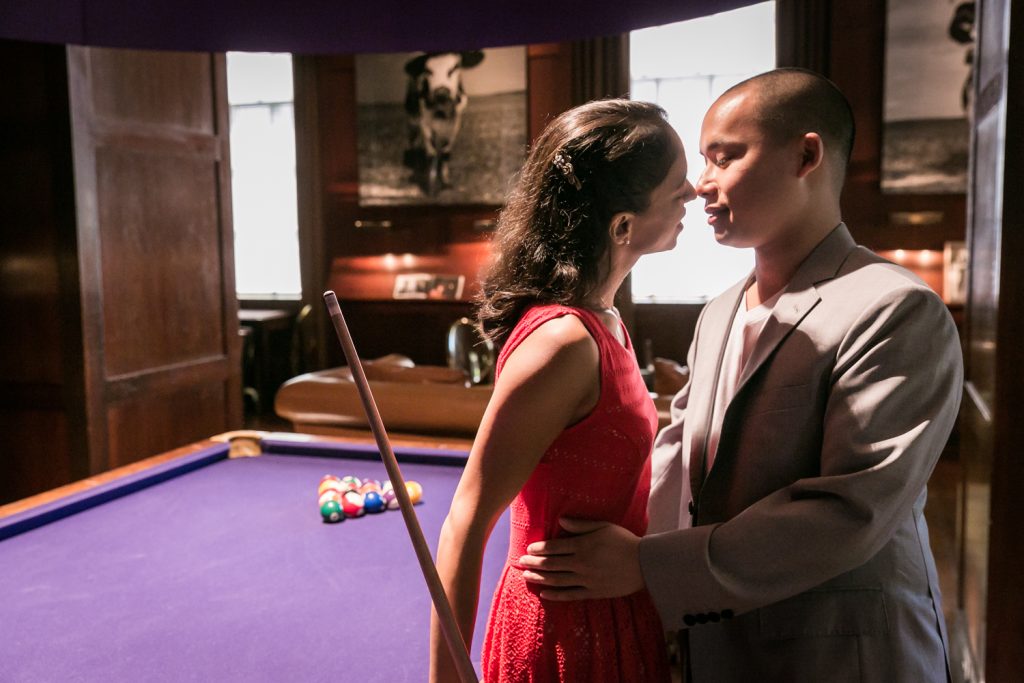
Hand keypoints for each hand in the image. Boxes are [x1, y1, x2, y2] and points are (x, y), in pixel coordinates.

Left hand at [516, 518, 643, 600]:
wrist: (644, 564)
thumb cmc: (624, 541)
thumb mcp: (603, 526)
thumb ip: (580, 525)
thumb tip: (560, 520)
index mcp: (582, 546)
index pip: (554, 548)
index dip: (539, 549)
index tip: (529, 549)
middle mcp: (581, 564)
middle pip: (551, 564)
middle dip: (533, 563)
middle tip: (520, 563)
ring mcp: (586, 580)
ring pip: (556, 580)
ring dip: (539, 578)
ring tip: (526, 576)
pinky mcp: (592, 592)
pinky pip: (570, 595)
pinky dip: (555, 595)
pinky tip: (544, 593)